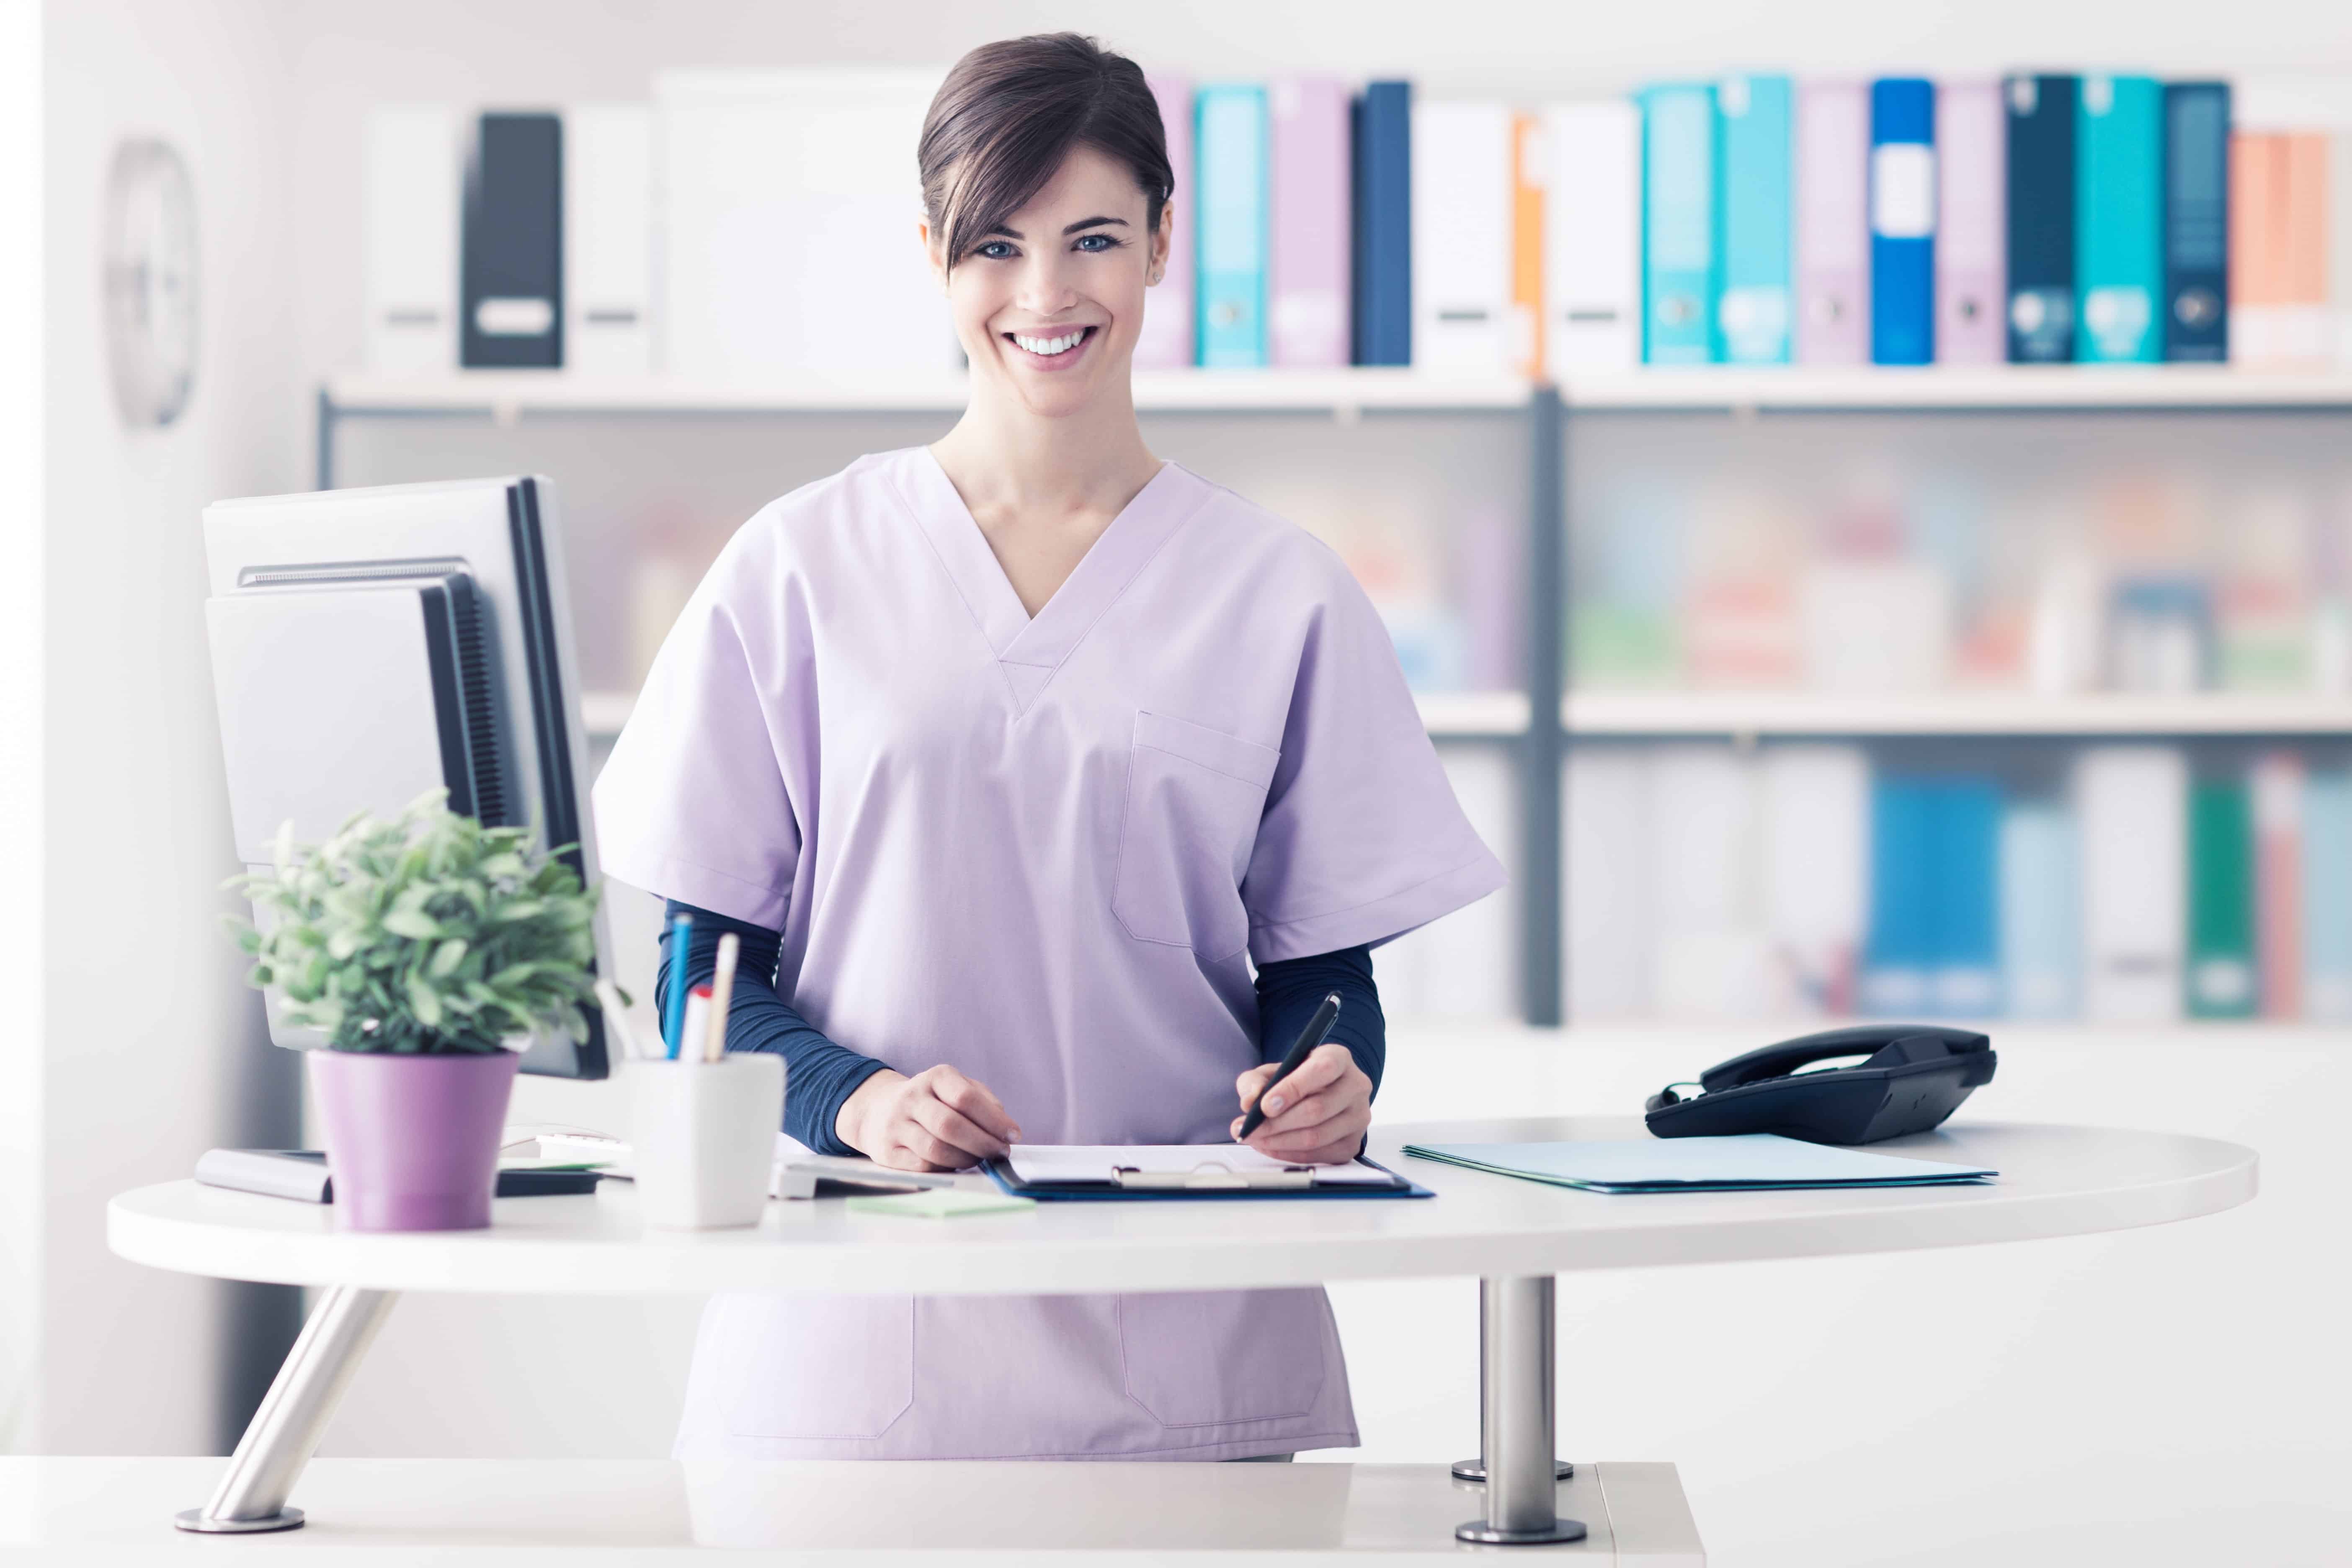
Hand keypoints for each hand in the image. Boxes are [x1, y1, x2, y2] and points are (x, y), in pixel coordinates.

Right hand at [838, 1065, 1021, 1171]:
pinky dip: (946, 1168)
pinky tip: (956, 1164)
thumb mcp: (956, 1088)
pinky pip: (922, 1166)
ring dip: (966, 1159)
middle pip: (950, 1125)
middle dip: (982, 1143)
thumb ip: (983, 1101)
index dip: (994, 1120)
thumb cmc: (931, 1100)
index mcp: (935, 1077)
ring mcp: (895, 1124)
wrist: (879, 1110)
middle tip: (1000, 1153)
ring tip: (979, 1159)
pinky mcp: (886, 1151)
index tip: (1013, 1135)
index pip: (966, 1098)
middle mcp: (912, 1098)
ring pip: (936, 1149)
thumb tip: (1004, 1127)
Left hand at [1231, 1044, 1370, 1165]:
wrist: (1318, 1095)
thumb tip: (1249, 1102)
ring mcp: (1358, 1117)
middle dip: (1277, 1123)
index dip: (1293, 1088)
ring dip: (1280, 1142)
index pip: (1322, 1070)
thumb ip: (1254, 1081)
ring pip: (1317, 1136)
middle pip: (1317, 1109)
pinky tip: (1271, 1147)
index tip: (1266, 1105)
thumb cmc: (1295, 1080)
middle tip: (1251, 1129)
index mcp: (1339, 1058)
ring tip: (1256, 1139)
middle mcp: (1356, 1086)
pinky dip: (1290, 1155)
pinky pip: (1320, 1155)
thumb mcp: (1271, 1071)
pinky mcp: (1353, 1143)